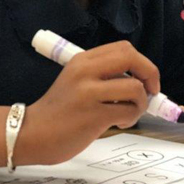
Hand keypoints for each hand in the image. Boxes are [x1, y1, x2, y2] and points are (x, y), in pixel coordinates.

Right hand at [19, 41, 159, 165]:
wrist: (32, 134)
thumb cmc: (60, 110)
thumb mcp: (78, 80)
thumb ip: (105, 75)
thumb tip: (143, 81)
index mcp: (83, 60)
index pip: (124, 48)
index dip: (142, 62)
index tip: (146, 78)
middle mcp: (86, 71)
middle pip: (132, 58)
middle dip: (150, 74)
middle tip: (151, 91)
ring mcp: (89, 92)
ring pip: (135, 88)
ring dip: (141, 103)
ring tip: (130, 113)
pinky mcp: (93, 115)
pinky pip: (129, 111)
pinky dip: (132, 118)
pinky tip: (120, 123)